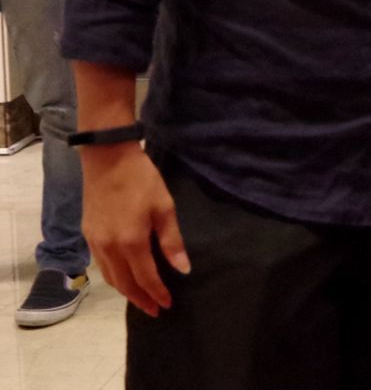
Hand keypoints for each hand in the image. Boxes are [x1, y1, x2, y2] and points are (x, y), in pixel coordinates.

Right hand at [80, 144, 189, 317]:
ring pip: (110, 277)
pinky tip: (123, 276)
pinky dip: (114, 277)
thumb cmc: (142, 180)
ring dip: (126, 291)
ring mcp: (95, 243)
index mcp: (130, 243)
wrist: (107, 160)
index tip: (168, 305)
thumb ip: (172, 241)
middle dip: (140, 300)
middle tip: (154, 310)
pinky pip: (101, 265)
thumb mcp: (164, 208)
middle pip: (124, 284)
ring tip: (141, 298)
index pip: (145, 278)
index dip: (157, 293)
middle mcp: (109, 248)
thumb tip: (183, 269)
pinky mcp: (88, 235)